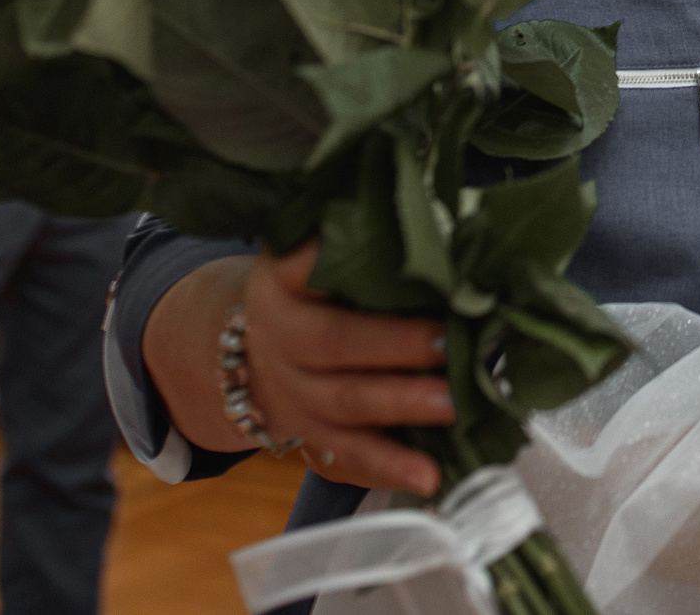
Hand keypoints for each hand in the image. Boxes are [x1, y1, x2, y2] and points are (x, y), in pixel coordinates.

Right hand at [148, 247, 453, 493]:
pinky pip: (347, 457)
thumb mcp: (315, 251)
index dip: (344, 264)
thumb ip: (362, 238)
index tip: (401, 259)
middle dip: (395, 345)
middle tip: (449, 344)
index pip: (308, 266)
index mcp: (282, 281)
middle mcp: (280, 336)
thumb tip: (448, 224)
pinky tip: (428, 475)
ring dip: (402, 406)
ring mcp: (291, 393)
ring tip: (452, 407)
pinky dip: (389, 468)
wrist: (246, 352)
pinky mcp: (307, 436)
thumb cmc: (311, 291)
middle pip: (335, 342)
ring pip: (345, 404)